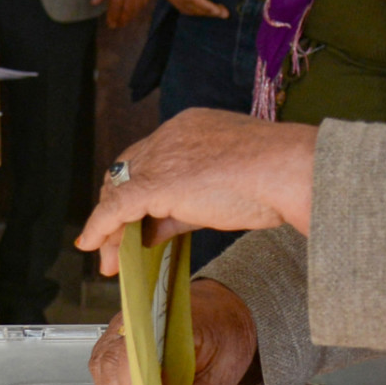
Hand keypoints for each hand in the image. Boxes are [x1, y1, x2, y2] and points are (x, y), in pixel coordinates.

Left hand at [76, 109, 317, 273]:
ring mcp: (164, 156)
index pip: (148, 159)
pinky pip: (118, 206)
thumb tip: (159, 230)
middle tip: (111, 243)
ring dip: (109, 227)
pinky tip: (94, 244)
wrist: (291, 170)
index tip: (132, 218)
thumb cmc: (278, 177)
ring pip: (119, 191)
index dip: (135, 191)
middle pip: (127, 174)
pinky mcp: (160, 181)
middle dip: (116, 211)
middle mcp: (171, 135)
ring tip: (108, 257)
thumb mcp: (225, 188)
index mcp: (191, 127)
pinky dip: (101, 227)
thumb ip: (188, 206)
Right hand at [87, 279, 260, 384]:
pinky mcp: (118, 331)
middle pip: (112, 362)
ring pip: (102, 365)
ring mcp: (125, 322)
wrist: (222, 310)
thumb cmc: (225, 339)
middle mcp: (141, 316)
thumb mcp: (222, 376)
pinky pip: (103, 363)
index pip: (139, 354)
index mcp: (173, 320)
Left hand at [94, 0, 154, 28]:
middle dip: (122, 20)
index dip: (113, 17)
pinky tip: (134, 12)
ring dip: (130, 17)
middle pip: (127, 10)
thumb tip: (94, 2)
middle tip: (117, 25)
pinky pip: (145, 2)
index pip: (116, 6)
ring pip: (137, 8)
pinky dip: (139, 9)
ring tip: (124, 21)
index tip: (110, 24)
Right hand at [147, 0, 229, 18]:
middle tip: (223, 13)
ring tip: (214, 11)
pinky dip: (190, 8)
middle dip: (206, 12)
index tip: (220, 11)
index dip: (206, 6)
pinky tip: (201, 7)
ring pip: (182, 7)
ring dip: (199, 12)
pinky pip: (177, 4)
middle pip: (187, 5)